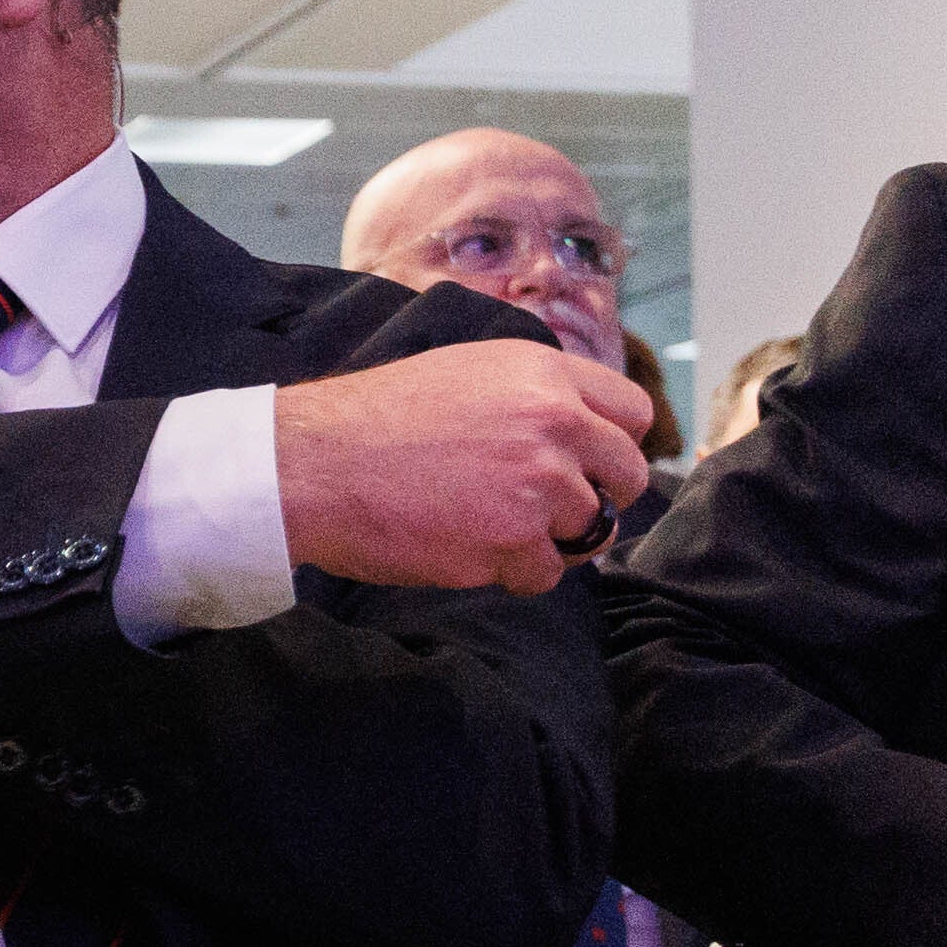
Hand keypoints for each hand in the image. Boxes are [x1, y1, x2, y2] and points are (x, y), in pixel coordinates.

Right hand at [272, 338, 654, 594]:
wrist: (315, 464)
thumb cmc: (374, 421)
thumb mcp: (465, 373)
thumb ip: (530, 394)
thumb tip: (578, 430)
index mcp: (542, 372)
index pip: (632, 412)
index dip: (613, 443)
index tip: (589, 464)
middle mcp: (553, 419)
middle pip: (629, 474)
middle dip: (598, 496)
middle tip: (551, 508)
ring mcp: (538, 482)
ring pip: (590, 528)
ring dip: (550, 539)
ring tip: (490, 527)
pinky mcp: (513, 539)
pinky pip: (546, 573)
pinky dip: (514, 573)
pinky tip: (468, 549)